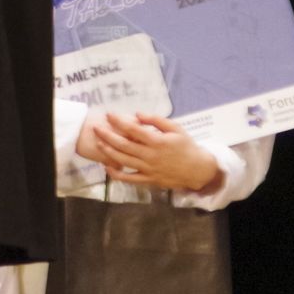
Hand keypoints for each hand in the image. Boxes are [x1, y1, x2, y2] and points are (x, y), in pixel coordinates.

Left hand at [78, 111, 226, 194]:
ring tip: (98, 143)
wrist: (197, 169)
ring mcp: (148, 169)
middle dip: (107, 135)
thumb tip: (138, 114)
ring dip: (108, 151)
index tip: (109, 115)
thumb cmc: (187, 146)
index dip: (119, 121)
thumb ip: (157, 120)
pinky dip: (116, 174)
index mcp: (158, 141)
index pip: (133, 130)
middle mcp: (150, 155)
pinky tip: (106, 166)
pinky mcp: (148, 180)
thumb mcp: (176, 128)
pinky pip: (128, 178)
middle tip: (96, 128)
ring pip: (123, 160)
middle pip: (123, 145)